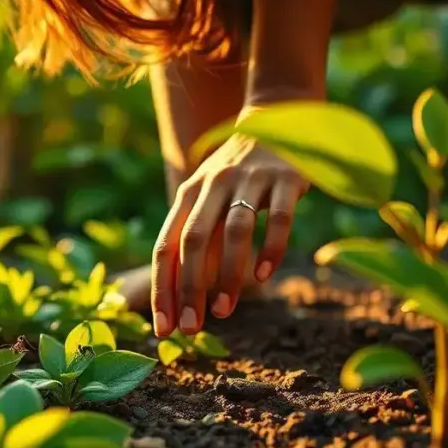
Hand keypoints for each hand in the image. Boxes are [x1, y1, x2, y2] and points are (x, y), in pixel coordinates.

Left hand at [151, 132, 309, 336]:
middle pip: (194, 241)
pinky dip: (271, 249)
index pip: (165, 246)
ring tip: (224, 311)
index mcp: (189, 193)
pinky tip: (263, 276)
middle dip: (189, 288)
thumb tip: (183, 299)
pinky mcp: (286, 178)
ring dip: (228, 275)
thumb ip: (197, 241)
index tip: (163, 327)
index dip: (162, 288)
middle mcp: (214, 184)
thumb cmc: (236, 177)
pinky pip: (279, 219)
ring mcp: (250, 179)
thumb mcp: (208, 200)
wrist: (277, 120)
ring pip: (234, 232)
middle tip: (191, 327)